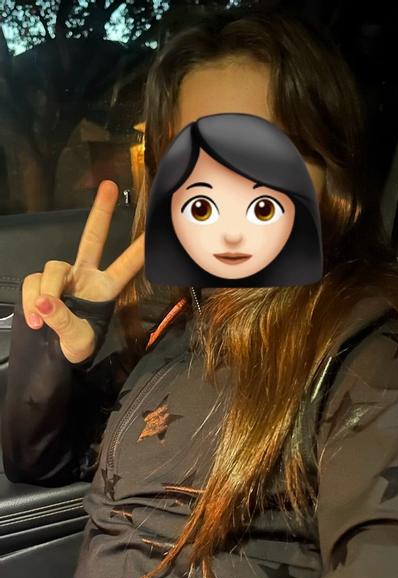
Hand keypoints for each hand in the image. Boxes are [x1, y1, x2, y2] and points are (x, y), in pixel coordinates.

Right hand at [22, 179, 144, 364]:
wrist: (51, 357)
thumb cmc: (75, 348)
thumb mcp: (77, 341)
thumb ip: (63, 321)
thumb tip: (45, 302)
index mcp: (105, 289)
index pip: (125, 267)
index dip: (138, 251)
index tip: (154, 231)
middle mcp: (85, 276)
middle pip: (92, 238)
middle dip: (100, 213)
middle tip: (110, 187)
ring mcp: (63, 277)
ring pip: (52, 269)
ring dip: (46, 293)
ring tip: (41, 321)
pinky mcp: (40, 282)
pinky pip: (32, 283)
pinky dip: (30, 301)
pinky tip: (34, 319)